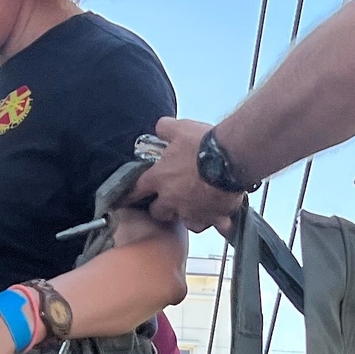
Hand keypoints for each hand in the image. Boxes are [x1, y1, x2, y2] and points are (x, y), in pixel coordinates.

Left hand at [126, 117, 244, 234]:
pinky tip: (221, 217)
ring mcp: (193, 211)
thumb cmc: (203, 143)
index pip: (135, 190)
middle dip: (161, 208)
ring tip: (195, 208)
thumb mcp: (179, 128)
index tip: (123, 201)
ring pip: (185, 222)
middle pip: (158, 212)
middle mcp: (172, 199)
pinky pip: (213, 225)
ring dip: (187, 216)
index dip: (129, 196)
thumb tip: (160, 128)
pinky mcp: (214, 216)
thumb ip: (165, 128)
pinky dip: (216, 222)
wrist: (231, 157)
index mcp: (160, 178)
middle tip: (169, 200)